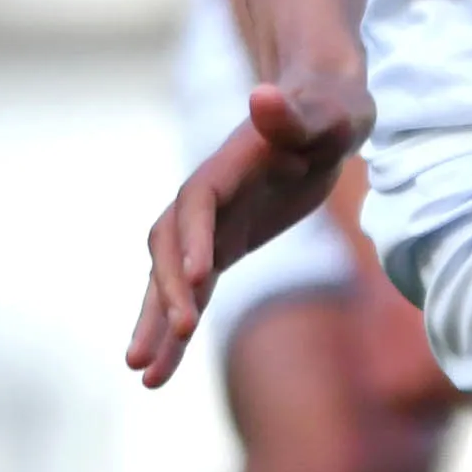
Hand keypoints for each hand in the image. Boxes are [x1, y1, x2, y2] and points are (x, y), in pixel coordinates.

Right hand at [133, 62, 374, 387]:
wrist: (321, 113)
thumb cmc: (329, 111)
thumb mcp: (327, 112)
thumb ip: (294, 114)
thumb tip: (264, 96)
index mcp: (226, 167)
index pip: (199, 204)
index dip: (196, 238)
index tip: (204, 277)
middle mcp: (206, 200)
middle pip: (171, 247)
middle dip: (170, 290)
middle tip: (180, 332)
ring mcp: (208, 228)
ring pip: (170, 281)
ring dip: (156, 324)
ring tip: (142, 375)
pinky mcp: (220, 249)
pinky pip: (192, 295)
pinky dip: (176, 331)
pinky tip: (161, 372)